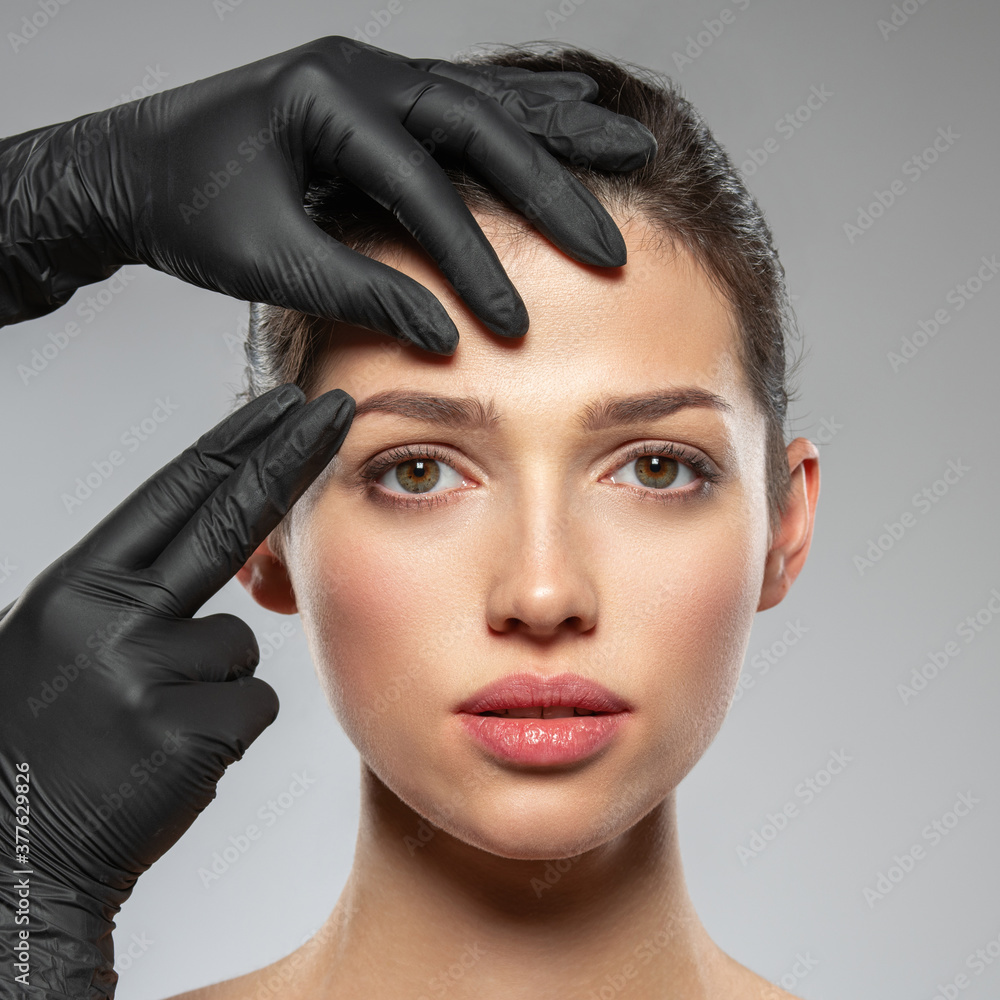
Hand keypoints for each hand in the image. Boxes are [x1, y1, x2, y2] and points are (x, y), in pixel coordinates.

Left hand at [0, 36, 656, 347]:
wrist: (132, 167)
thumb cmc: (187, 209)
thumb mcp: (265, 260)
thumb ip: (356, 292)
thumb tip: (440, 337)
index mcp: (324, 98)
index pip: (421, 184)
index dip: (472, 258)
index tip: (510, 323)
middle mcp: (358, 70)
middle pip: (481, 124)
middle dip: (552, 187)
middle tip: (610, 242)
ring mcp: (373, 73)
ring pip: (488, 99)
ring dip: (562, 132)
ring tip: (631, 151)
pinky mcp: (379, 93)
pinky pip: (468, 98)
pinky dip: (526, 113)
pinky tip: (572, 115)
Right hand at [0, 384, 352, 996]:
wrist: (6, 856)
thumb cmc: (41, 743)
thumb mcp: (62, 644)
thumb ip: (131, 594)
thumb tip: (225, 550)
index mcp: (74, 590)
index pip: (172, 496)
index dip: (235, 445)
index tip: (282, 407)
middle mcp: (107, 620)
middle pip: (225, 521)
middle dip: (287, 458)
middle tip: (333, 410)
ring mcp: (148, 677)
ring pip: (241, 647)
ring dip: (214, 684)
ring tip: (147, 728)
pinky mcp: (188, 735)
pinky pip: (251, 707)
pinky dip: (224, 730)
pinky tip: (167, 759)